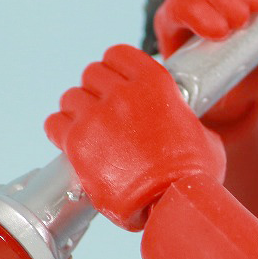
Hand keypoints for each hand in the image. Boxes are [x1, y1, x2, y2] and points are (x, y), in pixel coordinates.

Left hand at [45, 45, 224, 230]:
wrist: (173, 204)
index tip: (119, 81)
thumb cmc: (194, 176)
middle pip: (91, 74)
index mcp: (155, 85)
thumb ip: (183, 120)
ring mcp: (96, 117)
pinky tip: (75, 142)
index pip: (118, 54)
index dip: (116, 67)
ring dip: (79, 111)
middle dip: (97, 90)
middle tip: (107, 111)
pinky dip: (62, 131)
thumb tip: (180, 123)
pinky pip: (54, 123)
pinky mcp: (77, 142)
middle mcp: (123, 94)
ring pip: (71, 98)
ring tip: (92, 130)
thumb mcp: (203, 137)